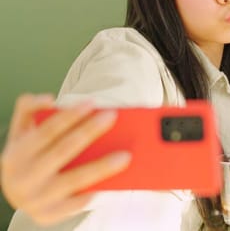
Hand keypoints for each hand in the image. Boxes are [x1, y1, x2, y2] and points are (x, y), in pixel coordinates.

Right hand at [0, 94, 130, 224]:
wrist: (16, 195)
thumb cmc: (26, 156)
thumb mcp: (20, 133)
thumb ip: (29, 109)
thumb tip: (48, 99)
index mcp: (16, 154)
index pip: (46, 132)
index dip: (68, 116)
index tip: (91, 103)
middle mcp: (24, 177)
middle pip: (63, 151)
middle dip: (88, 132)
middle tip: (112, 117)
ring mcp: (36, 199)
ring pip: (74, 180)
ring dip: (101, 167)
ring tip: (126, 155)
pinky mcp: (49, 216)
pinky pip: (77, 203)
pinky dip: (95, 191)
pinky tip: (116, 180)